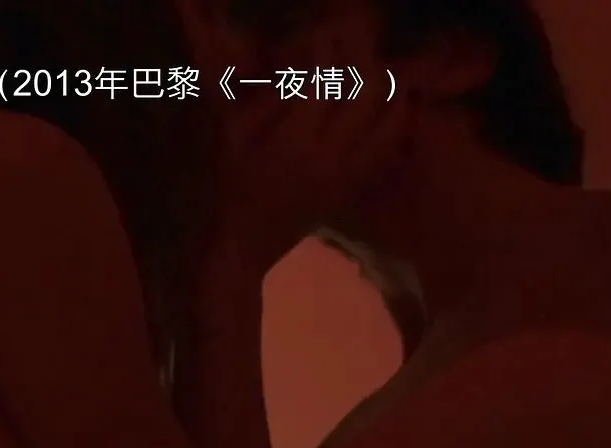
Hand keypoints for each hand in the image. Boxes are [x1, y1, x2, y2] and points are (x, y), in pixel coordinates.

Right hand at [176, 0, 412, 273]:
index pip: (324, 79)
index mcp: (296, 140)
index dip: (324, 49)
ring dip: (389, 90)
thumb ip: (266, 100)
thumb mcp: (228, 139)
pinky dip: (393, 125)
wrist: (235, 253)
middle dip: (364, 61)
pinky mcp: (349, 190)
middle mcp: (332, 156)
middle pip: (368, 94)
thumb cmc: (217, 193)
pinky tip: (392, 109)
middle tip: (353, 43)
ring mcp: (345, 175)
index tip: (320, 31)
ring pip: (387, 123)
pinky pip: (384, 152)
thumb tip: (296, 66)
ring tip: (381, 69)